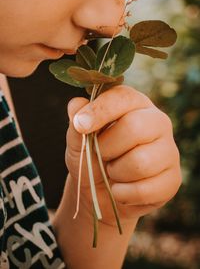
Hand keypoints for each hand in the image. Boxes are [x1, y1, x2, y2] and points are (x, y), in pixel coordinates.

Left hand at [66, 85, 181, 224]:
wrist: (99, 192)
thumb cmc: (90, 158)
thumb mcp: (77, 140)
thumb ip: (76, 123)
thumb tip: (76, 105)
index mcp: (135, 105)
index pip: (123, 97)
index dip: (100, 110)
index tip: (81, 125)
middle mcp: (157, 122)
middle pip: (134, 128)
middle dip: (107, 148)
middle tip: (101, 155)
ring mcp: (169, 150)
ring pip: (140, 162)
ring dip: (116, 173)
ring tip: (113, 172)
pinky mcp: (173, 178)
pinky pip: (145, 190)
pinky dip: (123, 194)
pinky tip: (121, 189)